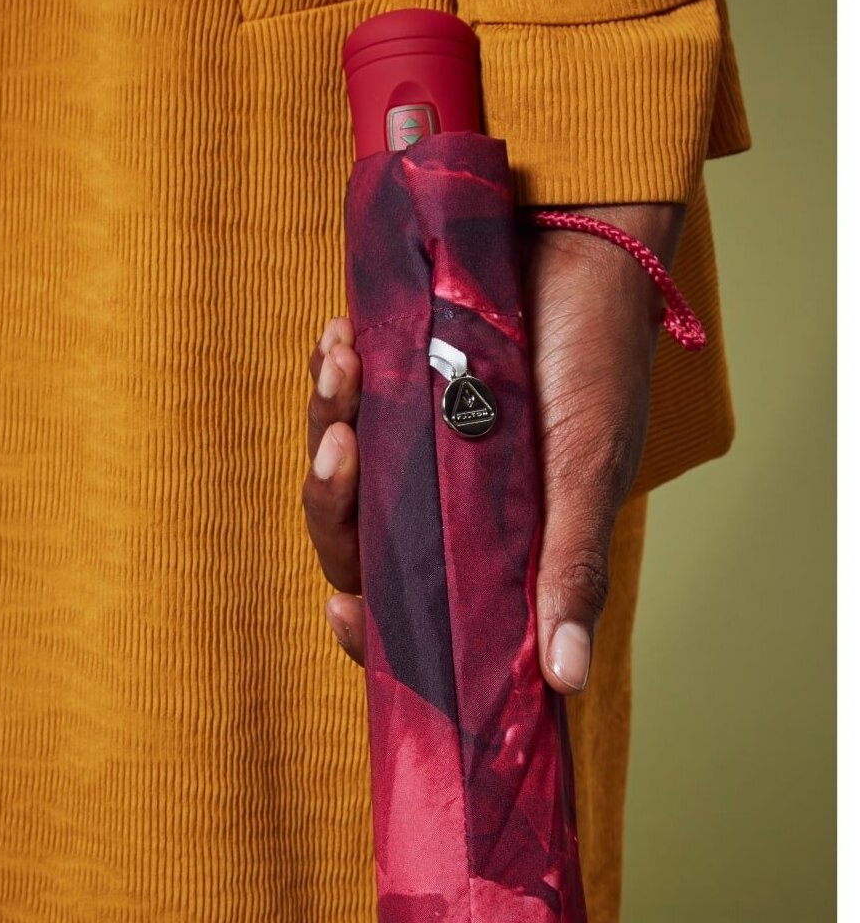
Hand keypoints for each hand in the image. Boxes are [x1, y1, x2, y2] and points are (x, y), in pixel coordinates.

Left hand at [302, 203, 682, 693]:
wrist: (581, 243)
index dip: (374, 630)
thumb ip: (573, 570)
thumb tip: (568, 678)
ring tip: (342, 362)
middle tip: (343, 445)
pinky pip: (339, 402)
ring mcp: (414, 445)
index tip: (344, 612)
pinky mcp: (396, 386)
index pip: (417, 613)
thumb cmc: (596, 362)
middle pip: (356, 546)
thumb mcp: (588, 472)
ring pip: (338, 473)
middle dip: (333, 505)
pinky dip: (330, 378)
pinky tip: (339, 339)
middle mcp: (445, 503)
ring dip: (326, 425)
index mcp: (491, 544)